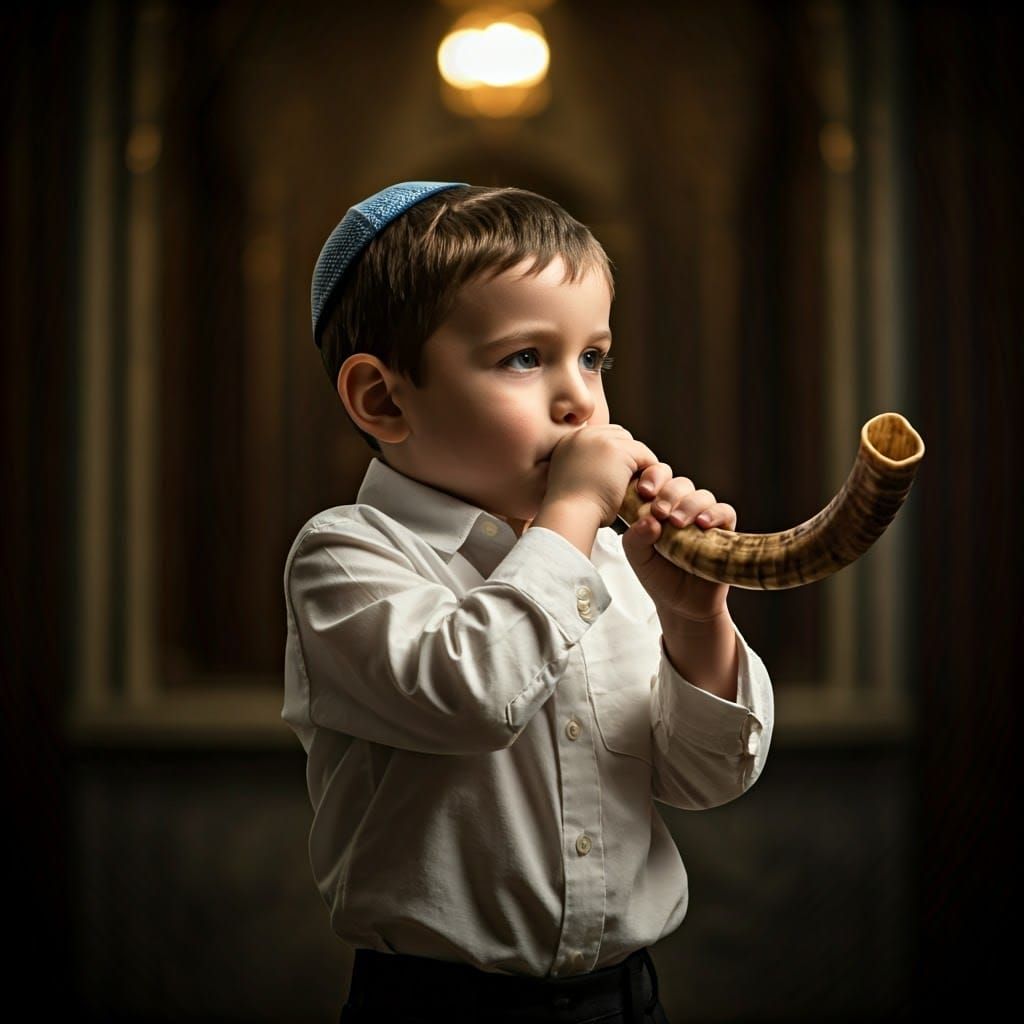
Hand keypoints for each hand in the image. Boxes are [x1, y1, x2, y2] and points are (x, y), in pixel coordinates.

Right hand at [542, 424, 662, 527]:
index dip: (614, 457)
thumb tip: (608, 467)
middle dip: (627, 458)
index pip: (603, 437)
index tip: (615, 477)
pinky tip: (641, 491)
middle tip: (627, 483)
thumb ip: (585, 467)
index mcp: (569, 440)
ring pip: (634, 446)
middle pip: (620, 436)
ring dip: (637, 466)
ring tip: (633, 489)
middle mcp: (583, 434)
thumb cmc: (572, 509)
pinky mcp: (617, 450)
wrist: (569, 516)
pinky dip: (648, 474)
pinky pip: (646, 456)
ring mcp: (600, 439)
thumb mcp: (573, 480)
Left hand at [620, 468, 736, 621]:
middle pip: (680, 484)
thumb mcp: (638, 558)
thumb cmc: (658, 575)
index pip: (657, 478)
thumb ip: (635, 538)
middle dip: (669, 493)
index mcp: (658, 507)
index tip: (643, 491)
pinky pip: (725, 512)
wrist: (681, 604)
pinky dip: (714, 514)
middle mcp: (681, 508)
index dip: (652, 477)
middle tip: (659, 512)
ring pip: (702, 495)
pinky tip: (702, 524)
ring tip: (678, 522)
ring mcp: (703, 517)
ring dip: (689, 504)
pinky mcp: (724, 531)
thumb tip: (649, 520)